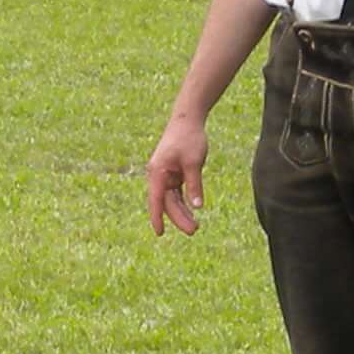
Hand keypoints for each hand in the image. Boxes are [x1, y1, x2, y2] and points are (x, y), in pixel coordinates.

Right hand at [146, 112, 209, 234]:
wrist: (187, 120)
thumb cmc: (189, 138)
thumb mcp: (194, 162)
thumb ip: (194, 185)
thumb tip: (197, 207)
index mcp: (158, 172)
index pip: (156, 199)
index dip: (157, 217)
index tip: (159, 233)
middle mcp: (158, 176)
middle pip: (167, 203)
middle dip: (178, 218)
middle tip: (194, 231)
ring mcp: (166, 176)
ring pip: (172, 200)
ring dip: (182, 213)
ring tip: (196, 227)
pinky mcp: (174, 175)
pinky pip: (177, 194)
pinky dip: (185, 203)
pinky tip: (192, 214)